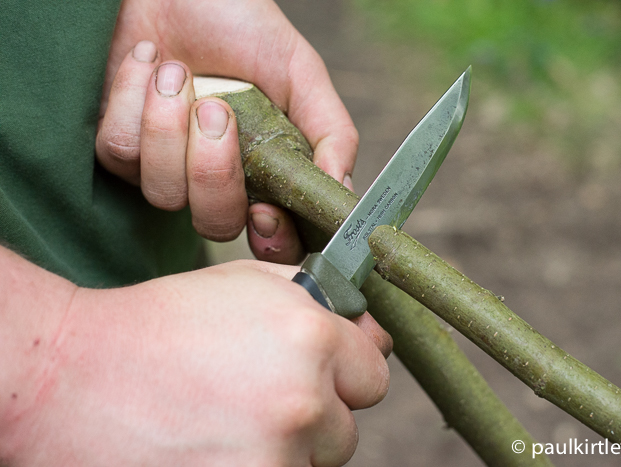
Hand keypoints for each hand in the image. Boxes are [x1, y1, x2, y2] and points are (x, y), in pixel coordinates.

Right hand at [5, 260, 389, 466]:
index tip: (310, 374)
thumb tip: (370, 333)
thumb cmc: (161, 326)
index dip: (342, 374)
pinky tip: (214, 446)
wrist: (76, 378)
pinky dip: (256, 466)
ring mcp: (275, 459)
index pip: (373, 376)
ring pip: (314, 464)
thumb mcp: (247, 285)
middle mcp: (303, 403)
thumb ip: (318, 303)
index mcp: (310, 339)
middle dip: (312, 416)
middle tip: (253, 398)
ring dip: (284, 449)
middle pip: (345, 429)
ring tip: (226, 422)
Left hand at [95, 0, 358, 263]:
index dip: (271, 238)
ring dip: (168, 126)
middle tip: (215, 108)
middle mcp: (216, 179)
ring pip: (163, 193)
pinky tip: (149, 62)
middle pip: (214, 224)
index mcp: (265, 170)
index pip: (273, 236)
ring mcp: (166, 168)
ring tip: (176, 71)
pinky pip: (121, 152)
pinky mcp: (120, 147)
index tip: (265, 211)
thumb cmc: (242, 23)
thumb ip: (331, 132)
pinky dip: (134, 99)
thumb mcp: (301, 72)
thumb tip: (343, 188)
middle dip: (213, 172)